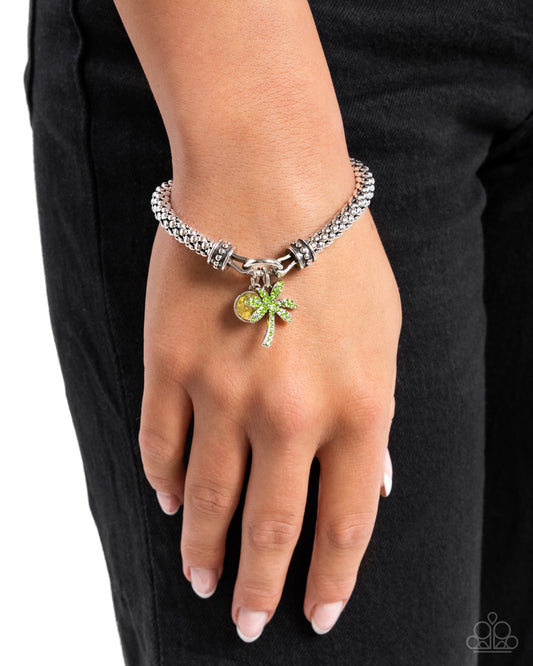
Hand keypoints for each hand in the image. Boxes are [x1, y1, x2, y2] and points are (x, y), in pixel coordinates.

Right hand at [139, 199, 401, 640]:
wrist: (267, 180)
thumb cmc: (337, 251)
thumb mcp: (384, 334)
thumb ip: (374, 415)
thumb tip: (371, 481)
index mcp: (357, 408)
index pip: (344, 523)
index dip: (330, 580)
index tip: (317, 614)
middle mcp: (288, 414)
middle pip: (269, 526)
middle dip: (257, 585)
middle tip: (243, 622)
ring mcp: (221, 392)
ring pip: (205, 497)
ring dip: (201, 548)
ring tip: (200, 580)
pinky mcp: (168, 366)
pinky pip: (159, 444)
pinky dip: (164, 480)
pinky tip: (170, 500)